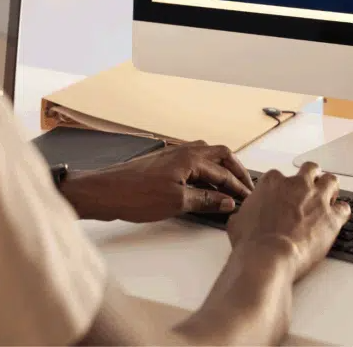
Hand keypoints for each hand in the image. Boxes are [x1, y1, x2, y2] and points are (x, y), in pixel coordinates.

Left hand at [58, 141, 253, 222]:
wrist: (104, 192)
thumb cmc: (134, 195)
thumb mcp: (177, 202)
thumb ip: (205, 200)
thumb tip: (226, 201)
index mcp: (190, 157)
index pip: (223, 171)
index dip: (238, 187)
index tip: (248, 199)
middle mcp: (183, 151)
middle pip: (219, 155)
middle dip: (235, 170)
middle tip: (245, 187)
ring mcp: (172, 155)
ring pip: (206, 156)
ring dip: (220, 169)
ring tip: (228, 187)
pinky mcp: (162, 164)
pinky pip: (192, 163)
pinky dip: (205, 172)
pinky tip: (203, 186)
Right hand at [226, 162, 350, 280]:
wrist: (269, 257)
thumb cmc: (252, 242)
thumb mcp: (237, 222)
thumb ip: (244, 213)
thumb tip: (242, 217)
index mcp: (272, 183)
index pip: (280, 175)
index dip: (282, 187)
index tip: (282, 196)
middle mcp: (296, 185)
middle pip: (310, 169)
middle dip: (310, 178)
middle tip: (309, 190)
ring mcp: (317, 199)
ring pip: (331, 181)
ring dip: (330, 189)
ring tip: (328, 199)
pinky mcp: (332, 217)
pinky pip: (344, 208)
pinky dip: (341, 212)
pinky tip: (337, 218)